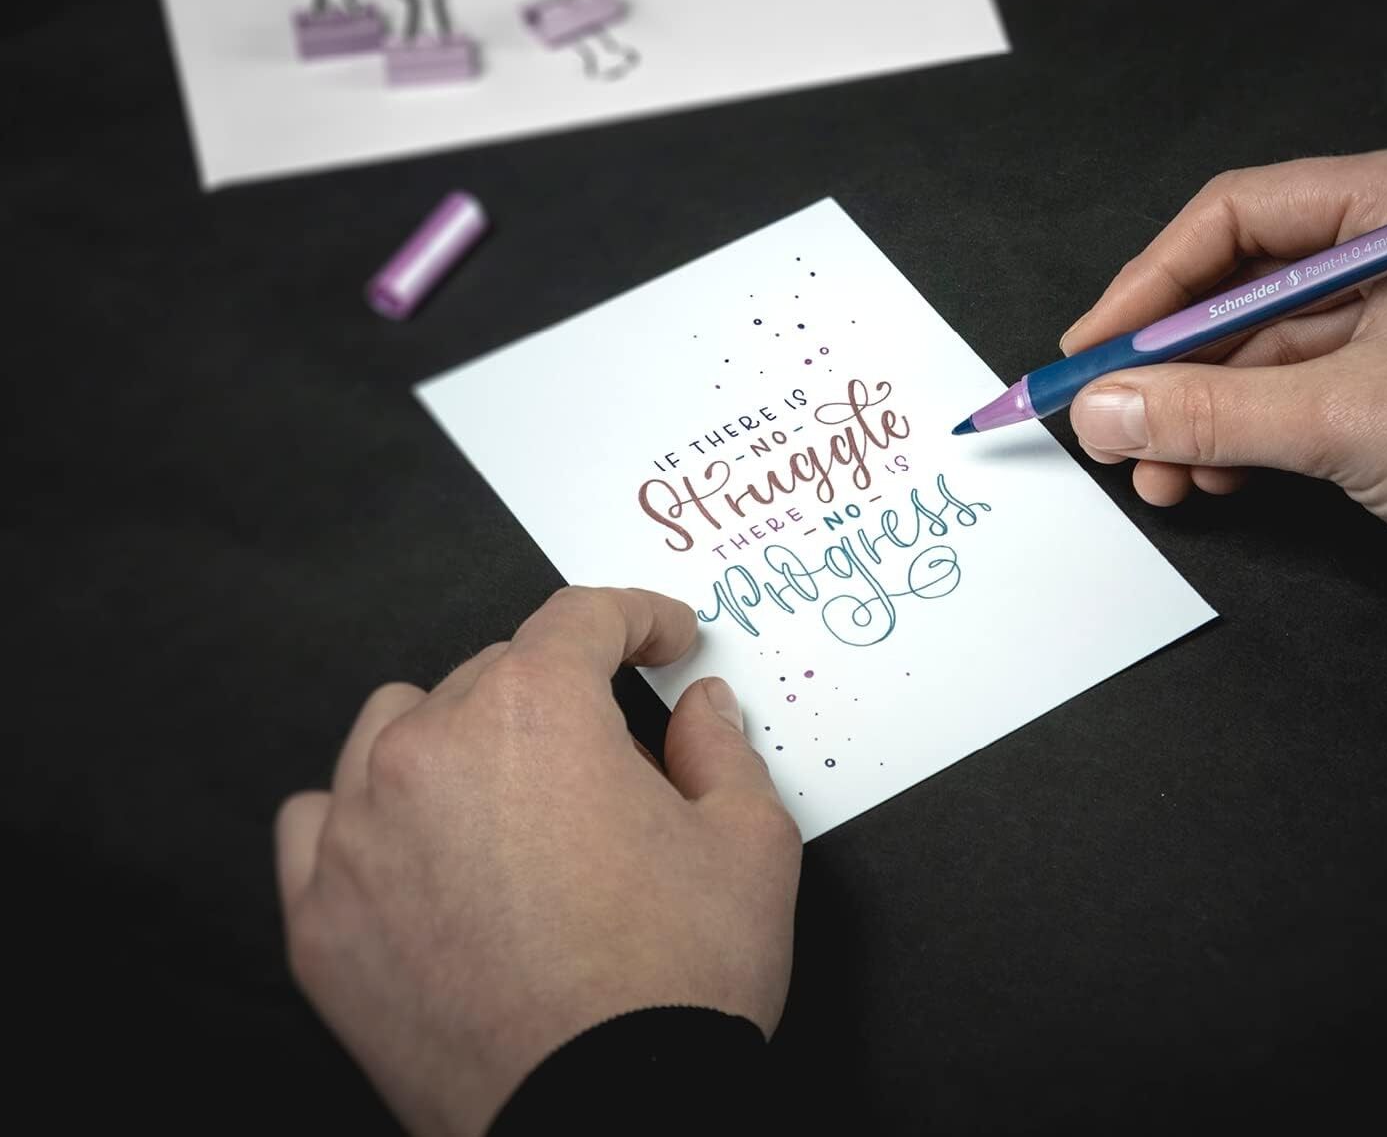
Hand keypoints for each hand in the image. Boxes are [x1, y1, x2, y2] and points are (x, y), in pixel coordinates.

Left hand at [274, 587, 800, 1136]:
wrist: (608, 1122)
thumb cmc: (677, 983)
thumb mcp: (751, 844)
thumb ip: (723, 747)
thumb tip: (701, 704)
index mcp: (535, 710)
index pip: (583, 617)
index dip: (640, 617)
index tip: (665, 638)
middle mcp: (430, 747)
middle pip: (494, 670)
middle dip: (561, 696)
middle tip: (613, 760)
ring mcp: (361, 831)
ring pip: (397, 725)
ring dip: (455, 736)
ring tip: (507, 794)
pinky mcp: (321, 918)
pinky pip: (318, 819)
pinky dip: (365, 816)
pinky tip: (410, 845)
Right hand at [1063, 141, 1386, 570]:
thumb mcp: (1352, 418)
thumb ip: (1209, 410)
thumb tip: (1101, 408)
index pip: (1236, 217)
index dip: (1148, 285)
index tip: (1091, 349)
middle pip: (1239, 286)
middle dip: (1166, 366)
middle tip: (1109, 420)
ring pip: (1260, 350)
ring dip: (1196, 414)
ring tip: (1155, 474)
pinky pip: (1295, 394)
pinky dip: (1243, 437)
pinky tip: (1210, 478)